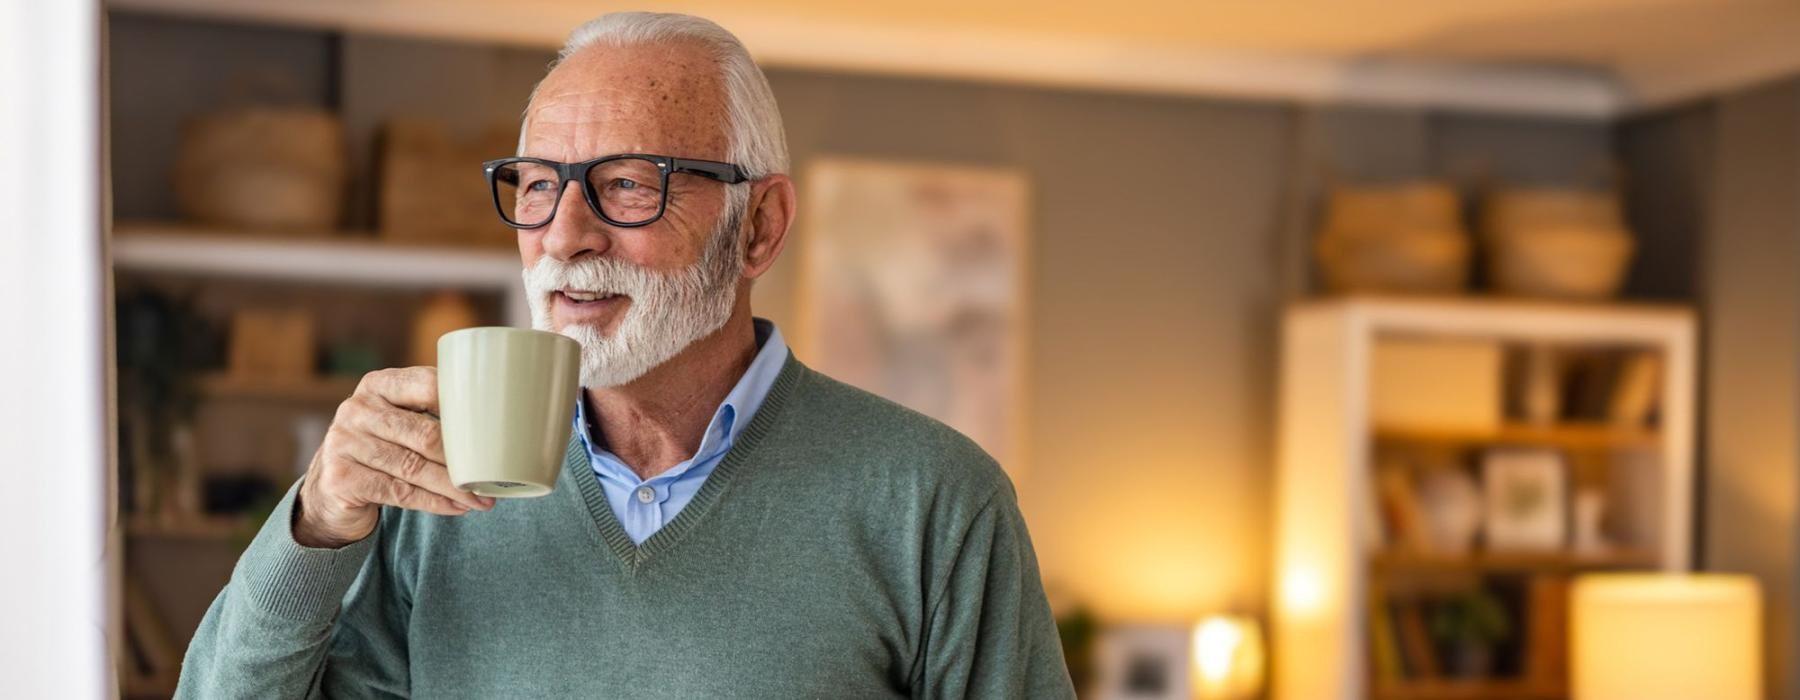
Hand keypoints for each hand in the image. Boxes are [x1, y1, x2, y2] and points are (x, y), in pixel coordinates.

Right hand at [293, 367, 492, 547]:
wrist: (331, 485)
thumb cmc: (381, 446)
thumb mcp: (398, 420)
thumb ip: (430, 413)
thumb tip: (493, 427)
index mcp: (378, 384)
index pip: (427, 386)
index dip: (463, 406)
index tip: (493, 428)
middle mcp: (357, 409)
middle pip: (424, 434)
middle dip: (464, 459)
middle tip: (493, 477)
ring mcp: (344, 443)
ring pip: (414, 468)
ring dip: (454, 487)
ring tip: (482, 499)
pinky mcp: (342, 477)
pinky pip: (400, 492)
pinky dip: (434, 502)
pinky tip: (457, 507)